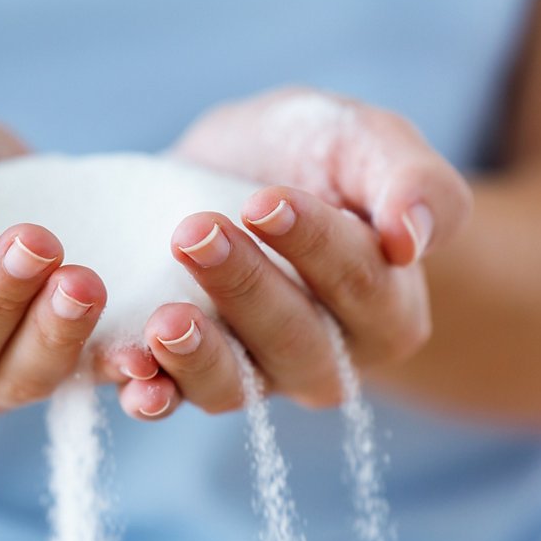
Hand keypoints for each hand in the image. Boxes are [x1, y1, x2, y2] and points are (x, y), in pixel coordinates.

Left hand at [121, 85, 472, 417]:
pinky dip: (150, 392)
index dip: (313, 245)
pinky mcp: (188, 376)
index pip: (360, 284)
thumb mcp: (366, 141)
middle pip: (293, 339)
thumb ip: (413, 180)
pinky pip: (172, 399)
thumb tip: (413, 237)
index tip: (264, 200)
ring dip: (197, 356)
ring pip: (235, 385)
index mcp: (388, 307)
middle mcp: (327, 358)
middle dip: (243, 288)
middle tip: (194, 235)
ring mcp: (255, 375)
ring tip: (164, 321)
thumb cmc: (316, 154)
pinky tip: (126, 372)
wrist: (238, 168)